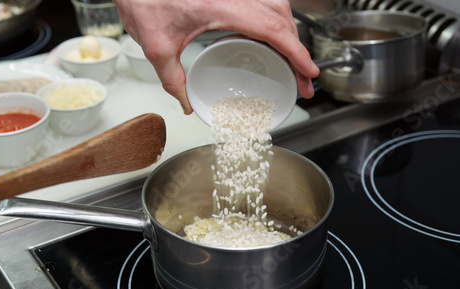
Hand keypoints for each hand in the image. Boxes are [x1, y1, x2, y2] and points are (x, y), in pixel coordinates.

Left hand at [113, 0, 318, 114]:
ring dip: (289, 32)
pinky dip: (276, 18)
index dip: (297, 53)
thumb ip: (172, 79)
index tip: (309, 73)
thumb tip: (185, 102)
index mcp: (225, 6)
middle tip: (302, 77)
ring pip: (278, 6)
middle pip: (283, 18)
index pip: (274, 30)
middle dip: (298, 49)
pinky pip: (265, 0)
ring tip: (291, 59)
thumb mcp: (156, 46)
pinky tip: (272, 34)